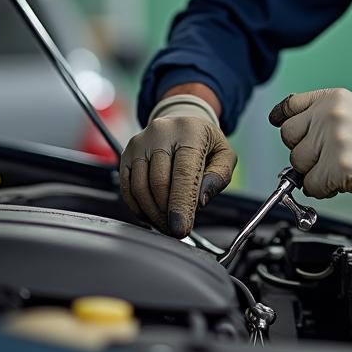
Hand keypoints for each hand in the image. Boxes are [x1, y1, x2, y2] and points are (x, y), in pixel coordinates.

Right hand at [120, 95, 236, 236]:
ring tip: (166, 223)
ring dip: (152, 213)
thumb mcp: (224, 155)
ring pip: (140, 188)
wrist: (182, 122)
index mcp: (189, 131)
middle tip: (177, 230)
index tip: (181, 228)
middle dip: (166, 213)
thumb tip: (200, 201)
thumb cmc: (205, 142)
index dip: (181, 204)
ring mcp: (141, 142)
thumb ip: (219, 177)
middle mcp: (161, 133)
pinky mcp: (127, 154)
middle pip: (159, 183)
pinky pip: (127, 188)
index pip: (183, 173)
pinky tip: (151, 214)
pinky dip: (138, 207)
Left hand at [268, 88, 351, 198]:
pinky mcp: (338, 167)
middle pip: (288, 138)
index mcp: (330, 99)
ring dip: (311, 172)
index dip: (283, 119)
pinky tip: (338, 181)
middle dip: (302, 150)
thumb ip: (319, 115)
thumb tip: (288, 132)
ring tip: (334, 168)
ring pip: (297, 163)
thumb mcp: (348, 108)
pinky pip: (311, 185)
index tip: (279, 124)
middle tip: (322, 156)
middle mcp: (328, 115)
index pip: (290, 107)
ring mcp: (333, 141)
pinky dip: (321, 189)